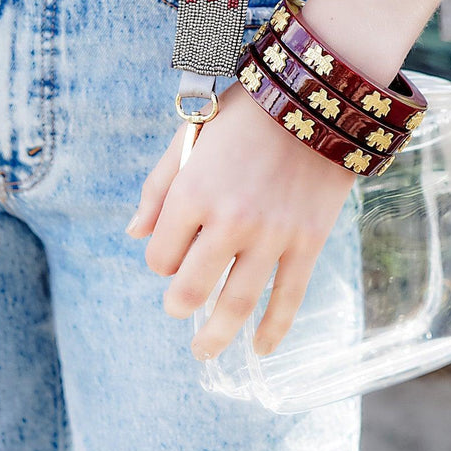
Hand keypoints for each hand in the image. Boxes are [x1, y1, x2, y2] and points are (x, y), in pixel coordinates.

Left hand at [126, 80, 356, 359]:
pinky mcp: (307, 242)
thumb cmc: (247, 113)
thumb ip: (158, 186)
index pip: (160, 256)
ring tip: (204, 351)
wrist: (317, 98)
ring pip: (236, 304)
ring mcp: (271, 235)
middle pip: (190, 288)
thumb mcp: (191, 135)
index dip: (161, 258)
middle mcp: (228, 220)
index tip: (173, 251)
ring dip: (215, 336)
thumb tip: (133, 235)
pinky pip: (288, 297)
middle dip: (179, 304)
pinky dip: (274, 330)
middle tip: (179, 307)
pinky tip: (261, 349)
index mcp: (193, 192)